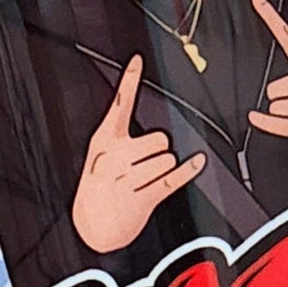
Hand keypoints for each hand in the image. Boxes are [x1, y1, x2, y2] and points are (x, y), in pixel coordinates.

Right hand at [72, 53, 206, 254]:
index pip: (118, 105)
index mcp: (104, 141)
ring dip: (164, 168)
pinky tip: (196, 162)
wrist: (92, 226)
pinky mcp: (142, 199)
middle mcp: (114, 157)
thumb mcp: (99, 156)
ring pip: (167, 159)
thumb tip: (139, 117)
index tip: (138, 60)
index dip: (129, 80)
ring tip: (146, 178)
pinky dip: (188, 170)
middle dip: (159, 149)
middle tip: (145, 162)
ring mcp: (127, 179)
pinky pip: (173, 179)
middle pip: (158, 137)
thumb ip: (117, 133)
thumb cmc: (100, 186)